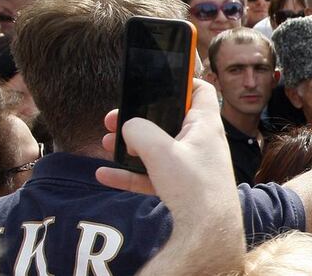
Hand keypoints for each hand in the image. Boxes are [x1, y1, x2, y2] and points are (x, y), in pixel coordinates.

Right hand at [97, 79, 245, 274]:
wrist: (207, 232)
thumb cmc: (194, 187)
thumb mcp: (161, 151)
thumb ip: (139, 131)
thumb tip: (127, 126)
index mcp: (204, 124)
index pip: (200, 91)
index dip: (183, 80)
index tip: (159, 78)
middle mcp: (200, 142)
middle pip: (168, 121)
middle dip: (140, 119)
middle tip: (115, 117)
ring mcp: (191, 166)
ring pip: (157, 149)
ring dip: (131, 146)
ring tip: (106, 142)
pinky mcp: (182, 188)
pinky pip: (152, 176)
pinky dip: (130, 174)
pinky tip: (104, 175)